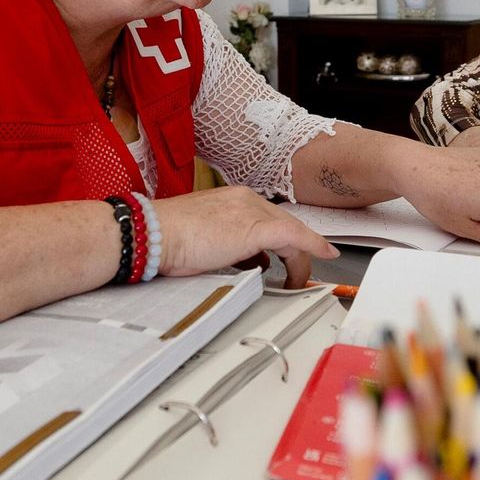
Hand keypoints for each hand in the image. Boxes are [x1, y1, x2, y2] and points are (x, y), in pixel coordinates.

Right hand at [154, 187, 338, 287]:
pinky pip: (295, 236)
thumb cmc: (168, 240)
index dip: (286, 237)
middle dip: (296, 251)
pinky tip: (324, 256)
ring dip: (298, 259)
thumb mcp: (206, 242)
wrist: (155, 234)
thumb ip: (231, 247)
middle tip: (297, 274)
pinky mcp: (256, 227)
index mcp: (233, 199)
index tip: (293, 252)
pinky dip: (313, 246)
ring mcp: (252, 211)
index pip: (269, 218)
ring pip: (292, 233)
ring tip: (296, 280)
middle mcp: (246, 200)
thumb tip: (250, 263)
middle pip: (285, 225)